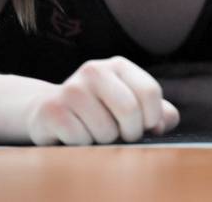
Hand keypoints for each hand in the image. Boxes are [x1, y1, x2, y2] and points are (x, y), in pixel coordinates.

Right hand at [26, 56, 179, 144]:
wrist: (47, 110)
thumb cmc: (99, 111)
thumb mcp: (130, 105)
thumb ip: (157, 112)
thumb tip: (164, 122)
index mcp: (118, 65)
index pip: (150, 91)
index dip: (152, 118)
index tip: (145, 127)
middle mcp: (94, 70)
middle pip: (130, 110)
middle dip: (131, 133)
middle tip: (121, 135)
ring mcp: (72, 89)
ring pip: (106, 131)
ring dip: (104, 142)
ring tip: (93, 131)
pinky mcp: (53, 110)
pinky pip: (82, 141)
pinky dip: (83, 146)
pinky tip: (74, 134)